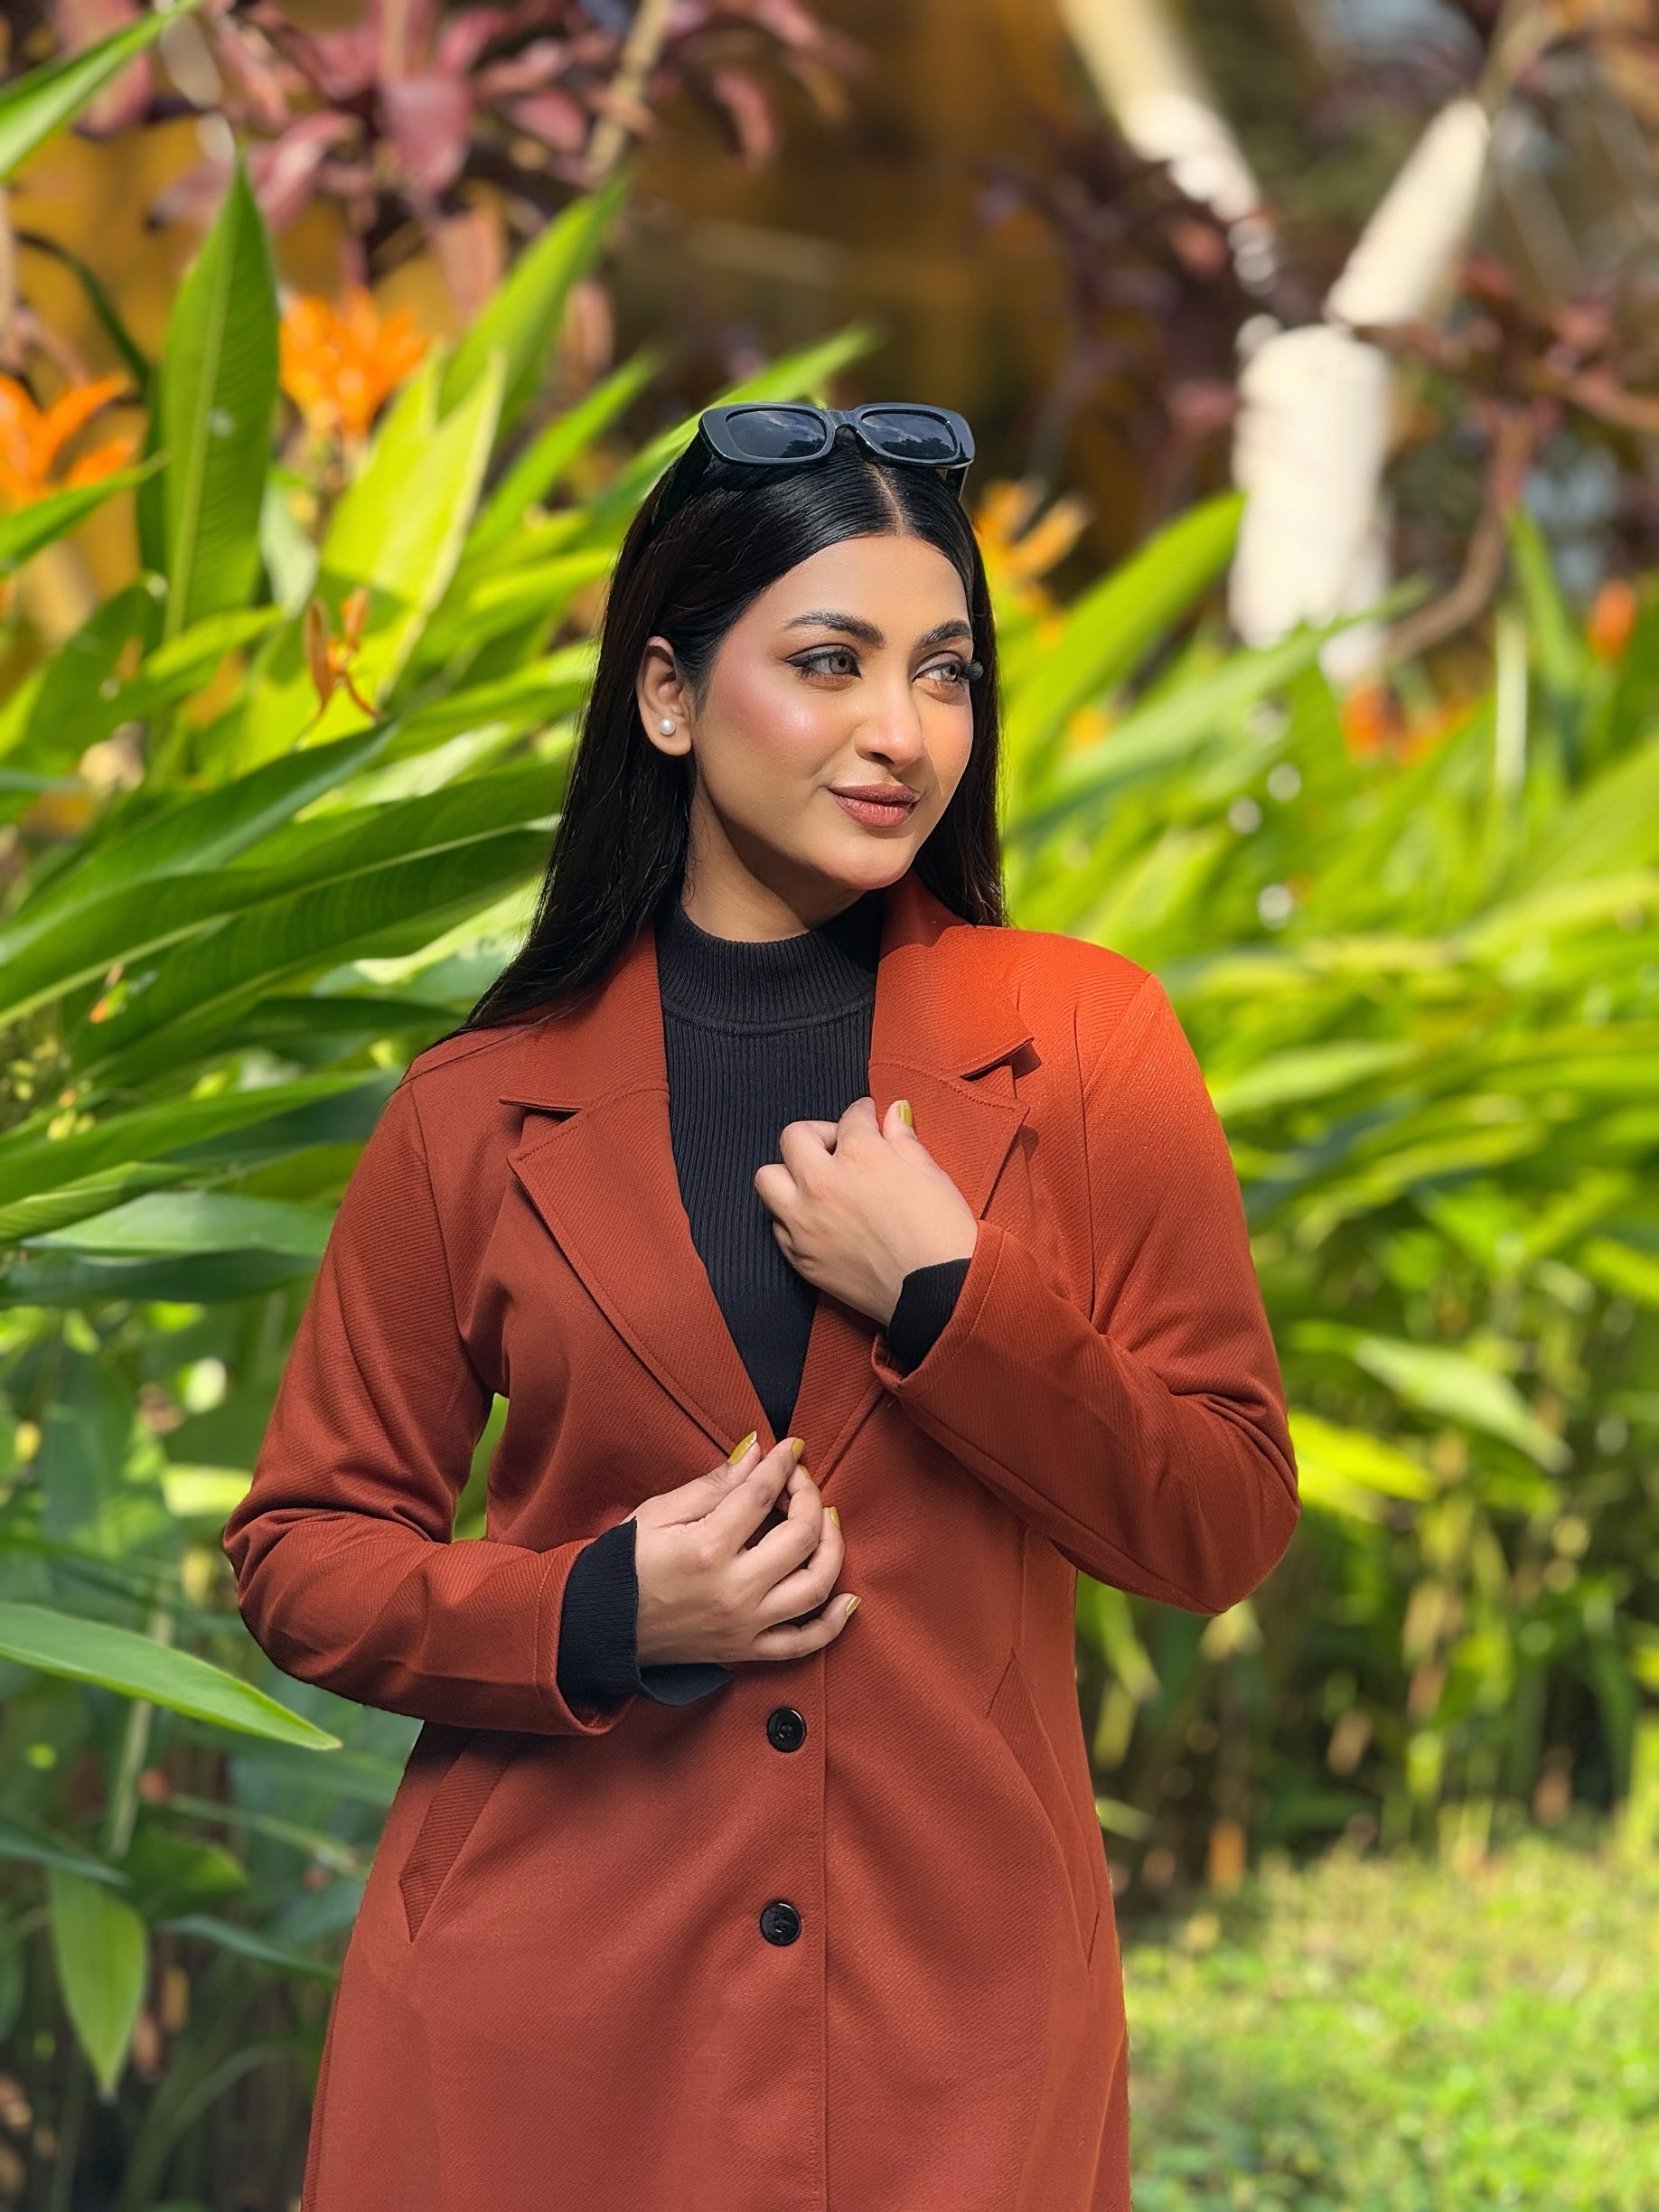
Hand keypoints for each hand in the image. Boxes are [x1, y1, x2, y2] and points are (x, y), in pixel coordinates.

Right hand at [628, 1436, 857, 1668]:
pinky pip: (804, 1643)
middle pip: (801, 1536)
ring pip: (816, 1586)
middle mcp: (734, 1590)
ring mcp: (745, 1625)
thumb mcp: (659, 1513)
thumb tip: (756, 1454)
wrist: (599, 1626)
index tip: (790, 1447)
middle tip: (800, 1479)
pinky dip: (833, 1623)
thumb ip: (713, 1485)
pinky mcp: (747, 1651)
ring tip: (825, 1521)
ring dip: (833, 1547)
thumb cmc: (623, 1565)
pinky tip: (847, 1597)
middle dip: (810, 1497)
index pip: (762, 1495)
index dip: (782, 1464)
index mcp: (706, 1549)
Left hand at [753, 1095, 977, 1325]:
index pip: (849, 1118)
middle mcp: (822, 1183)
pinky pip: (777, 1225)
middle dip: (818, 1135)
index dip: (863, 1115)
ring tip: (816, 1183)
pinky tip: (817, 1220)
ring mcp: (804, 1222)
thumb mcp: (931, 1175)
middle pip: (794, 1137)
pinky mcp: (800, 1257)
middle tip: (840, 1147)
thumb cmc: (943, 1233)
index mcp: (859, 1155)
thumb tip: (893, 1115)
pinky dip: (791, 1216)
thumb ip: (904, 1140)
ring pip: (767, 1179)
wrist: (939, 1295)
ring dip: (789, 1173)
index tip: (868, 1121)